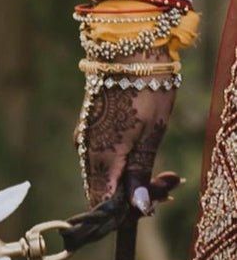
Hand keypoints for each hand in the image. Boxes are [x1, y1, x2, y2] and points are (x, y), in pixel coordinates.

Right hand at [76, 53, 180, 213]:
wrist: (129, 48)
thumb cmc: (144, 91)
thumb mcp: (150, 138)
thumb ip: (140, 175)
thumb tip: (137, 208)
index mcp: (100, 161)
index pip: (106, 205)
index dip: (130, 211)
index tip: (161, 199)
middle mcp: (87, 154)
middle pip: (106, 192)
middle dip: (138, 194)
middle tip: (172, 181)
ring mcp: (86, 140)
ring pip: (107, 175)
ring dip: (135, 178)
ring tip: (167, 172)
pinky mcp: (91, 128)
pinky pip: (105, 157)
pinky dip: (125, 162)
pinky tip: (145, 153)